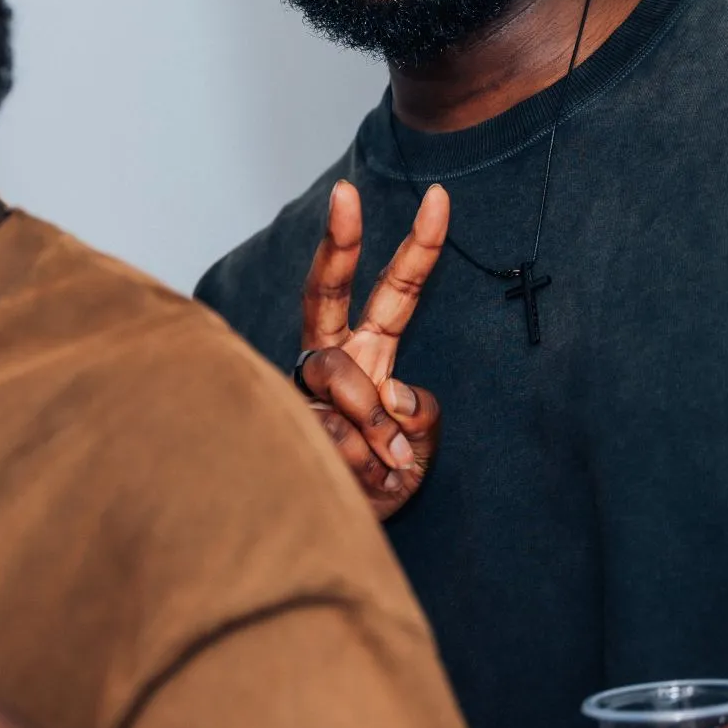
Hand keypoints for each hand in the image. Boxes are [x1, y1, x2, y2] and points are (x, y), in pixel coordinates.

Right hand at [296, 180, 447, 519]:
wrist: (339, 535)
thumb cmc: (382, 481)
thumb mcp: (416, 449)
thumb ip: (412, 419)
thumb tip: (388, 399)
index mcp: (371, 351)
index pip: (396, 291)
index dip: (420, 247)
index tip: (442, 197)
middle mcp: (332, 356)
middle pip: (327, 289)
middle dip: (340, 241)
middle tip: (344, 192)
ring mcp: (304, 386)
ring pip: (338, 374)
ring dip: (368, 421)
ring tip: (383, 464)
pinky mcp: (285, 417)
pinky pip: (331, 426)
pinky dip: (356, 458)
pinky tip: (358, 476)